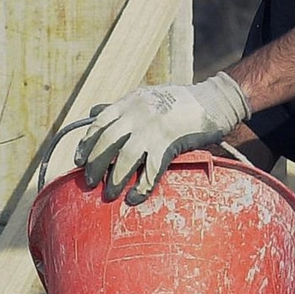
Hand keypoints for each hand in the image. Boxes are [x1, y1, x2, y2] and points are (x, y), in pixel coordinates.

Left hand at [75, 72, 250, 204]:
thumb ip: (122, 106)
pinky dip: (141, 187)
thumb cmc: (183, 100)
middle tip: (89, 181)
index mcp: (131, 101)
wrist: (216, 100)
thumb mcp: (148, 96)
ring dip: (114, 179)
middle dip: (95, 165)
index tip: (78, 159)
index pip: (99, 123)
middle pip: (108, 143)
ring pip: (126, 159)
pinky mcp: (170, 142)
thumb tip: (95, 111)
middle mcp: (138, 113)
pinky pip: (151, 170)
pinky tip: (135, 197)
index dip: (86, 143)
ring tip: (109, 193)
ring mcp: (154, 128)